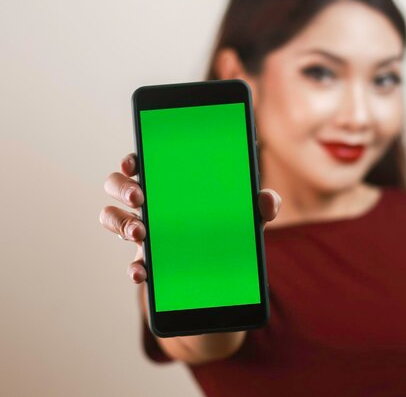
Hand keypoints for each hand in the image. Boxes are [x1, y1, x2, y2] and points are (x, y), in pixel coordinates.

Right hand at [99, 153, 280, 283]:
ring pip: (113, 219)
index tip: (134, 163)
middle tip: (139, 197)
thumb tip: (267, 199)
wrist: (226, 272)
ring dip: (120, 223)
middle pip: (117, 186)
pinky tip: (143, 272)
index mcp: (171, 184)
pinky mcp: (149, 261)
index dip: (132, 160)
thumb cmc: (232, 229)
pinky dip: (134, 268)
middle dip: (121, 188)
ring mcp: (145, 233)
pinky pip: (132, 262)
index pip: (143, 163)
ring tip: (140, 233)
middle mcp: (151, 205)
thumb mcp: (250, 216)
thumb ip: (263, 205)